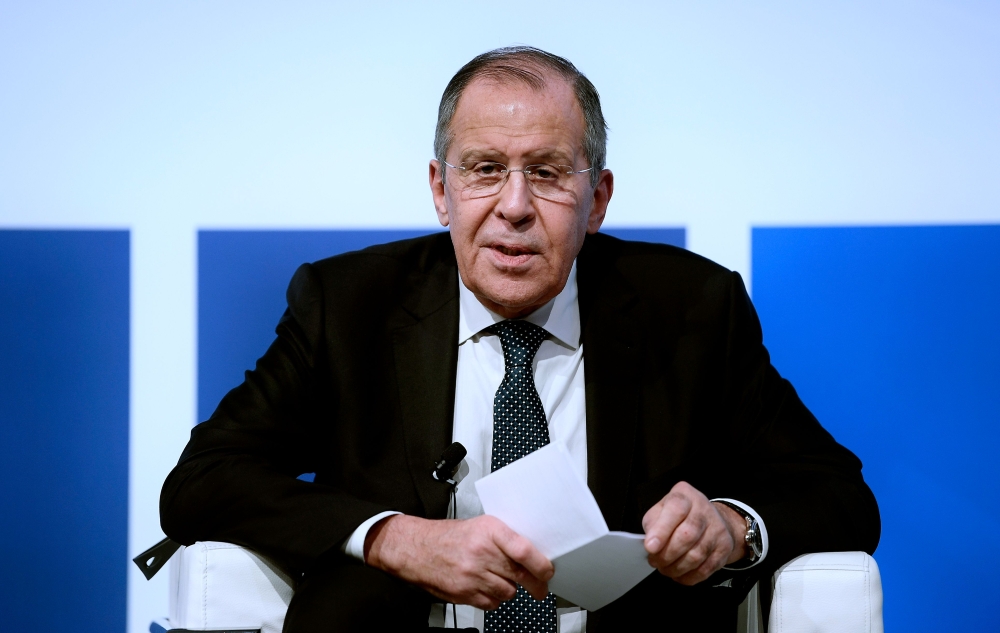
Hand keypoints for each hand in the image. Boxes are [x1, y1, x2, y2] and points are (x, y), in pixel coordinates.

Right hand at [364, 514, 553, 609]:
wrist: (416, 549)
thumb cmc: (449, 537)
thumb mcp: (480, 526)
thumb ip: (505, 539)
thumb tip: (534, 554)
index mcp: (489, 531)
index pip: (523, 550)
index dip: (541, 564)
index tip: (548, 571)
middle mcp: (481, 552)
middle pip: (520, 575)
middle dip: (536, 584)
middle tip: (541, 587)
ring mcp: (472, 575)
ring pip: (508, 592)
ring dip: (509, 589)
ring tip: (499, 579)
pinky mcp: (464, 593)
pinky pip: (492, 603)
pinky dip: (493, 598)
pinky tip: (484, 586)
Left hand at [642, 481, 746, 584]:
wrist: (711, 519)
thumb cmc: (678, 516)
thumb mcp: (661, 510)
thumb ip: (653, 523)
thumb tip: (650, 544)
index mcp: (684, 495)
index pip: (675, 510)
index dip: (662, 530)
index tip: (650, 548)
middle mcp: (704, 509)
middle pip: (687, 535)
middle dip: (667, 554)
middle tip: (655, 562)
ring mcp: (718, 528)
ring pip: (697, 555)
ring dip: (676, 568)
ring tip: (665, 569)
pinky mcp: (725, 547)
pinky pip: (706, 568)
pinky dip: (689, 576)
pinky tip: (679, 574)